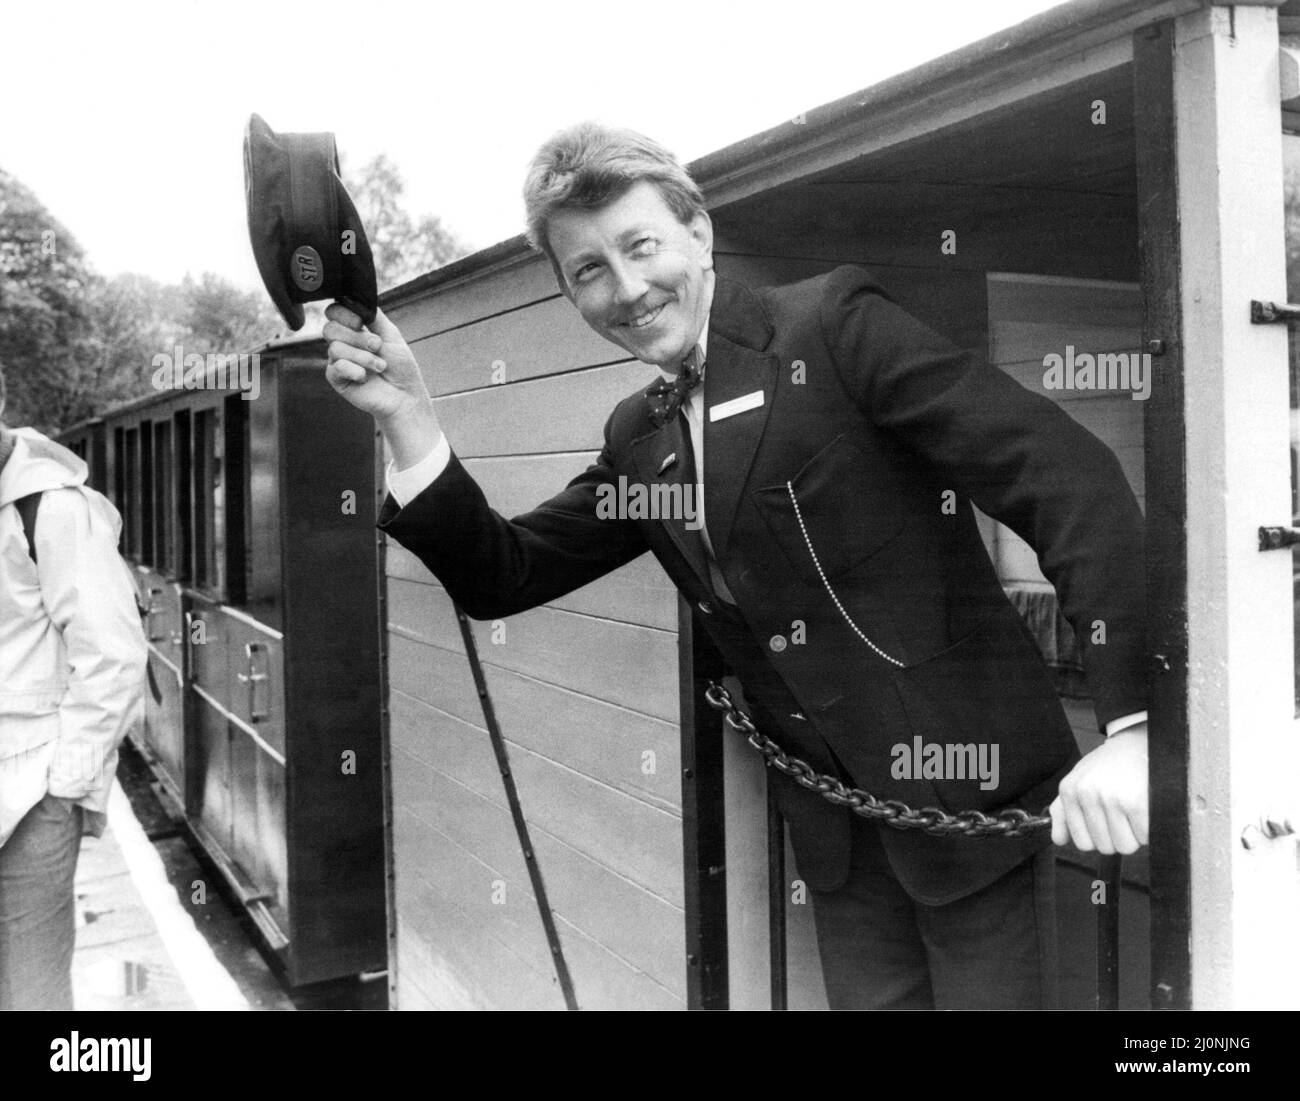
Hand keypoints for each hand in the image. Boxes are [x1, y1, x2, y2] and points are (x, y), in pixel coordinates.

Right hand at [323, 303, 424, 419]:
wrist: (405, 395)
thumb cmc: (401, 367)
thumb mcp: (391, 334)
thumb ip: (374, 315)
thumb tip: (357, 297)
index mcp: (354, 330)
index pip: (334, 312)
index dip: (344, 314)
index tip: (361, 321)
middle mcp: (344, 343)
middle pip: (330, 328)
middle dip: (356, 337)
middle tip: (377, 346)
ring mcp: (339, 361)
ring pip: (335, 348)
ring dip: (362, 357)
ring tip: (380, 366)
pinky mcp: (337, 379)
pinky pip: (336, 367)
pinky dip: (354, 370)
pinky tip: (366, 377)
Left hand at [1049, 724, 1147, 853]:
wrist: (1136, 742)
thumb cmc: (1107, 766)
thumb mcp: (1078, 780)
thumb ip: (1063, 811)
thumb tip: (1059, 840)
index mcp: (1069, 791)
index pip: (1082, 843)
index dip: (1099, 838)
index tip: (1107, 823)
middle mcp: (1086, 794)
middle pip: (1105, 847)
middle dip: (1118, 836)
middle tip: (1124, 814)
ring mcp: (1110, 798)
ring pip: (1125, 846)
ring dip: (1135, 835)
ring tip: (1134, 811)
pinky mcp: (1136, 802)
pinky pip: (1144, 837)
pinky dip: (1149, 830)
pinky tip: (1146, 809)